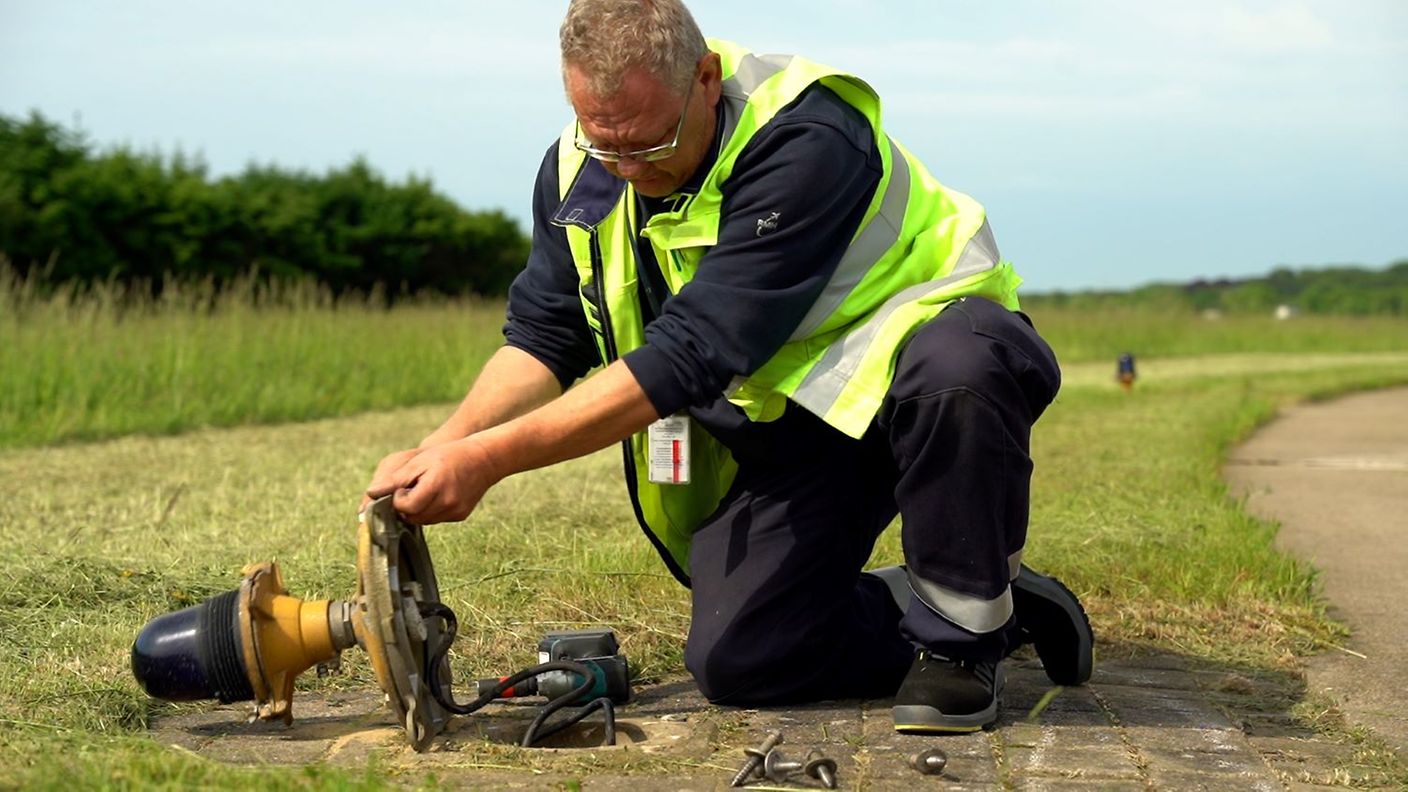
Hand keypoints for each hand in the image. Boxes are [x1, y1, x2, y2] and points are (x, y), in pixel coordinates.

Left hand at [364, 438, 501, 524]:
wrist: (484, 459)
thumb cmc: (450, 455)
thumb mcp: (420, 461)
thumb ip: (396, 479)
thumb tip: (372, 493)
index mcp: (435, 487)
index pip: (405, 507)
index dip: (398, 498)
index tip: (403, 487)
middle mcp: (446, 503)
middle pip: (412, 517)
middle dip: (406, 505)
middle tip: (412, 488)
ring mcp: (455, 512)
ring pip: (423, 521)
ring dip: (417, 509)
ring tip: (424, 490)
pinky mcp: (460, 516)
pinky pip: (436, 519)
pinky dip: (431, 510)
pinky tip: (438, 495)